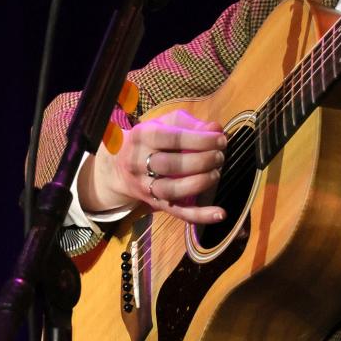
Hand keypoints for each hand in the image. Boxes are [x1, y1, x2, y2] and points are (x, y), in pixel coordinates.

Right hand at [78, 107, 227, 225]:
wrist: (119, 166)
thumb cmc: (151, 140)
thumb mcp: (165, 124)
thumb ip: (190, 124)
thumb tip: (216, 129)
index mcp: (143, 136)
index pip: (172, 138)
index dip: (199, 140)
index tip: (221, 139)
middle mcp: (139, 162)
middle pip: (170, 165)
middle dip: (201, 161)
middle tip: (219, 156)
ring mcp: (145, 186)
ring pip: (171, 190)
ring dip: (199, 183)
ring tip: (216, 174)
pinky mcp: (155, 204)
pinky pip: (177, 212)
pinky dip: (200, 215)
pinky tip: (220, 213)